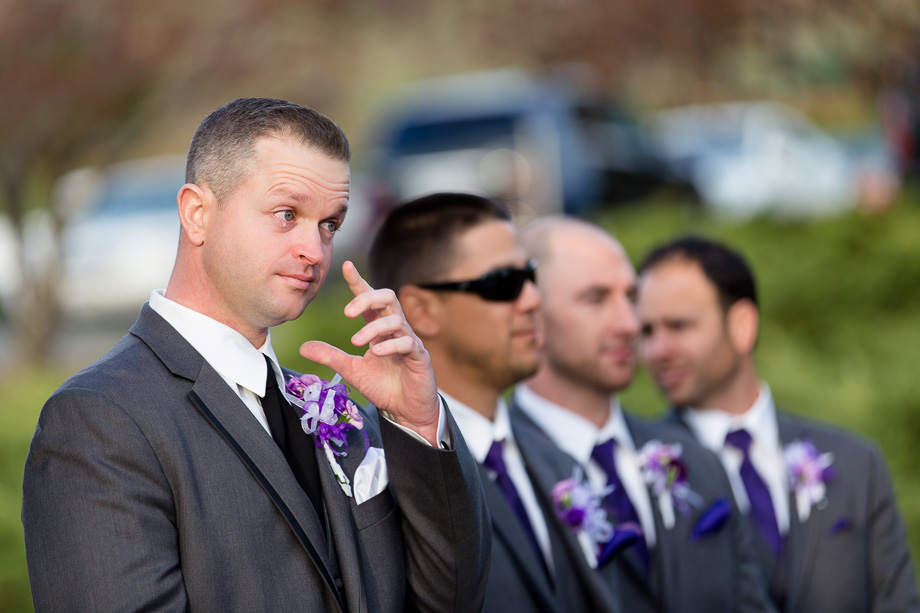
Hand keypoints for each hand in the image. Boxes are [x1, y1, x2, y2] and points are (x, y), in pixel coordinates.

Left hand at [299, 261, 439, 444]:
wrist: (406, 411)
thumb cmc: (383, 386)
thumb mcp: (351, 370)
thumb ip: (331, 356)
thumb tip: (303, 347)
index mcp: (379, 328)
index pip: (369, 298)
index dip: (358, 282)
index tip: (345, 266)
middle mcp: (395, 329)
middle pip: (387, 297)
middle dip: (367, 298)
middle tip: (348, 312)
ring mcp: (410, 341)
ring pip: (396, 319)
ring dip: (374, 328)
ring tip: (355, 342)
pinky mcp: (420, 357)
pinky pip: (408, 342)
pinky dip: (390, 345)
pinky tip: (376, 353)